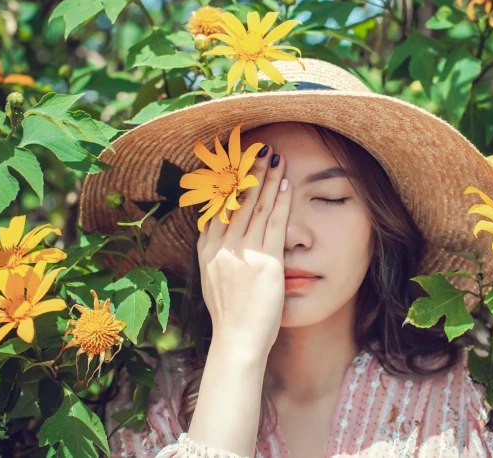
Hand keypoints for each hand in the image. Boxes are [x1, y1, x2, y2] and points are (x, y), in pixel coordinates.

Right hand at [197, 146, 291, 358]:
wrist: (238, 341)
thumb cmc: (231, 315)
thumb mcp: (214, 279)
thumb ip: (217, 254)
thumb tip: (219, 232)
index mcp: (207, 250)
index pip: (218, 206)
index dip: (229, 181)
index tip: (238, 163)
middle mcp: (222, 247)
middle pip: (237, 201)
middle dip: (250, 172)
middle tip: (259, 150)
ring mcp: (243, 253)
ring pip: (256, 207)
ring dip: (268, 180)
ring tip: (275, 159)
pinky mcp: (266, 261)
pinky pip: (274, 224)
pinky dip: (280, 202)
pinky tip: (286, 185)